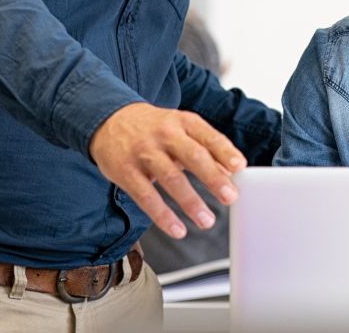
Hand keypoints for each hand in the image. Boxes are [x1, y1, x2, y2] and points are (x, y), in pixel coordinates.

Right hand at [89, 102, 246, 238]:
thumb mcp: (181, 130)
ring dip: (191, 202)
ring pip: (170, 178)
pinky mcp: (125, 171)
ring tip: (206, 220)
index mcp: (183, 122)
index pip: (208, 136)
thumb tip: (230, 173)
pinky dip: (163, 216)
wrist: (108, 120)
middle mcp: (164, 134)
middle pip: (192, 156)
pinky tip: (177, 229)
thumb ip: (206, 150)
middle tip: (231, 197)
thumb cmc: (153, 128)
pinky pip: (146, 196)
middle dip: (213, 178)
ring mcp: (143, 152)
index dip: (225, 151)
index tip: (240, 167)